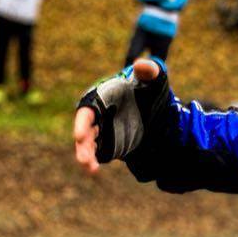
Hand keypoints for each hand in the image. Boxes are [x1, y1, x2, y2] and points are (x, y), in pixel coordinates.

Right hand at [74, 59, 163, 173]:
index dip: (82, 123)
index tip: (80, 135)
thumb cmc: (148, 87)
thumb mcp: (153, 78)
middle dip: (82, 145)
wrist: (156, 107)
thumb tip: (141, 65)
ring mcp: (102, 130)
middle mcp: (98, 115)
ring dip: (86, 155)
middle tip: (84, 159)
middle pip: (84, 130)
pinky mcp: (108, 142)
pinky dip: (94, 161)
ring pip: (89, 144)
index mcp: (102, 98)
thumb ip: (148, 71)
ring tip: (90, 169)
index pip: (87, 110)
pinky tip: (94, 170)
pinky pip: (98, 153)